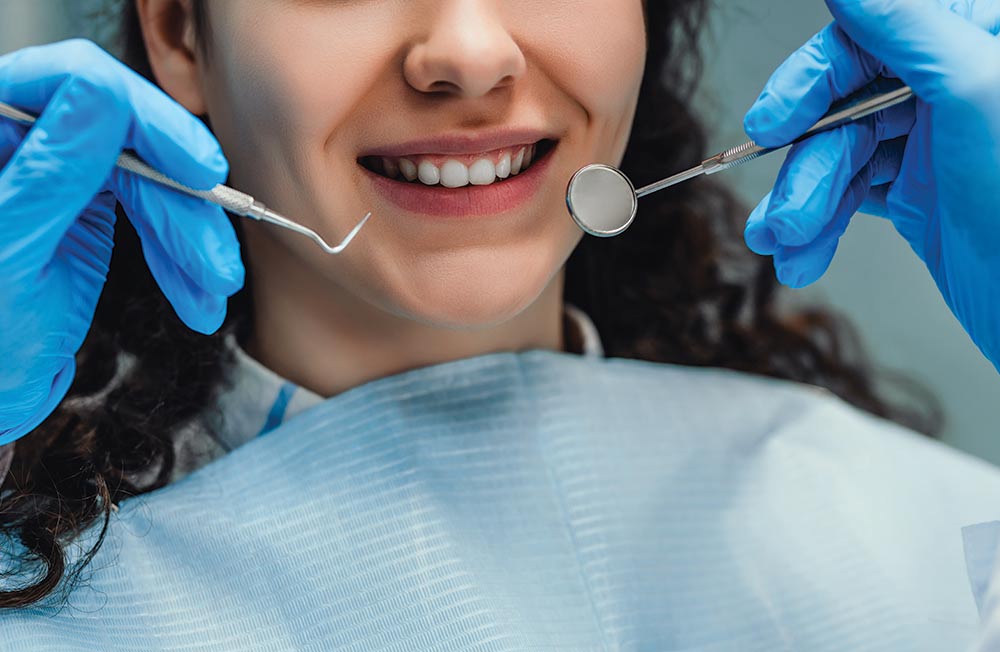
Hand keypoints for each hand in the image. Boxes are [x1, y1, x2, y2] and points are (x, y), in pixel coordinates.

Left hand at [0, 39, 243, 444]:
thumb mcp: (10, 252)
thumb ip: (51, 172)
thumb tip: (101, 92)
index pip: (74, 83)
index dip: (147, 120)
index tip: (201, 170)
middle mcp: (28, 139)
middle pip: (128, 139)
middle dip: (182, 207)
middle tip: (216, 260)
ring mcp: (61, 172)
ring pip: (151, 181)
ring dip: (192, 240)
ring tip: (212, 291)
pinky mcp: (88, 208)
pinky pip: (152, 217)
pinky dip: (181, 258)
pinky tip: (196, 293)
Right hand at [742, 0, 999, 369]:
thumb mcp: (974, 93)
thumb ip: (909, 28)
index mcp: (972, 47)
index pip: (869, 41)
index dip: (811, 81)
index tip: (772, 121)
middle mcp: (950, 91)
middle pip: (844, 109)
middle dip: (805, 168)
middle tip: (781, 214)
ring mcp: (930, 144)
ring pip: (840, 159)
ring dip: (803, 206)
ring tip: (783, 245)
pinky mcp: (916, 194)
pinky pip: (849, 197)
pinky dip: (821, 227)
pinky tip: (803, 254)